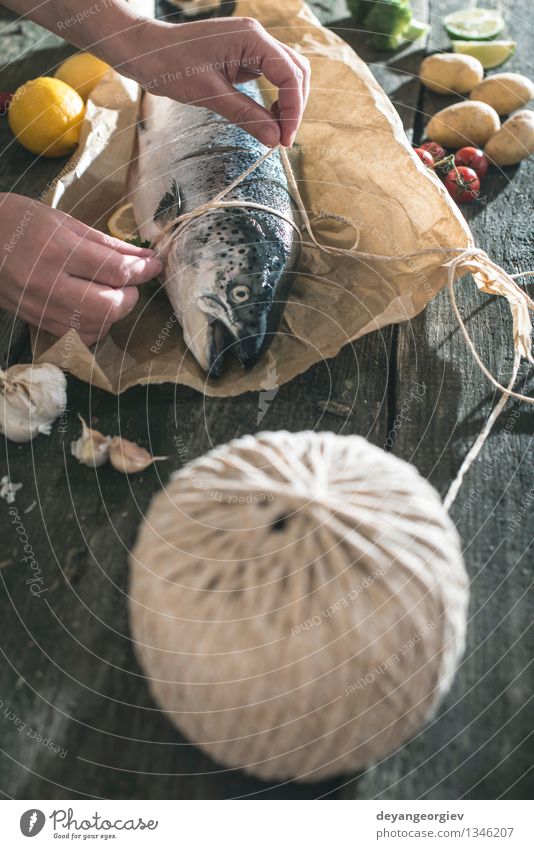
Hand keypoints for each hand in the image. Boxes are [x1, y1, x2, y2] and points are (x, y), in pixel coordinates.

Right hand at [0, 194, 160, 344]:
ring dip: (114, 313)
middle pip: (109, 306)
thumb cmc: (21, 222)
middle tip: (128, 283)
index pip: (115, 270)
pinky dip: (96, 327)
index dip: (143, 270)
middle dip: (130, 296)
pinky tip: (94, 310)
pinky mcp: (38, 323)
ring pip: (97, 327)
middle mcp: (49, 283)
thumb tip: (144, 257)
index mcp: (58, 250)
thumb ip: (107, 243)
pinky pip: (79, 337)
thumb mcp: (65, 222)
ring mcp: (42, 307)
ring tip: (110, 293)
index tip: (155, 265)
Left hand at [128, 17, 310, 147]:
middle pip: (296, 71)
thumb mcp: (210, 95)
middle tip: (283, 139)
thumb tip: (274, 139)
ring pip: (287, 73)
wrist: (147, 52)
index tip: (285, 139)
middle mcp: (256, 37)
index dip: (293, 109)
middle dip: (294, 106)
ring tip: (276, 130)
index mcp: (251, 38)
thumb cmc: (172, 66)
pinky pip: (270, 75)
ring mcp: (250, 45)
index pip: (289, 74)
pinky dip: (275, 97)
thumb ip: (246, 116)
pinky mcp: (243, 56)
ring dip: (288, 102)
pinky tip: (266, 117)